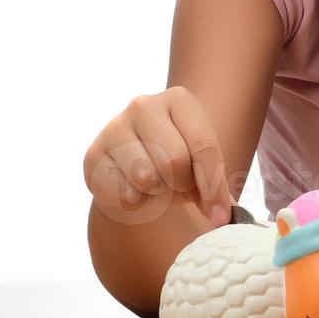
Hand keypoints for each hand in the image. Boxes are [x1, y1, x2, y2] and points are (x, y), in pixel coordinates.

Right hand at [83, 86, 235, 227]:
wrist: (138, 163)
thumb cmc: (180, 162)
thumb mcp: (203, 165)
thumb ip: (216, 187)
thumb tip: (225, 217)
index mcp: (180, 100)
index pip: (204, 147)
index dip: (213, 187)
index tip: (220, 216)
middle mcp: (144, 105)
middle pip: (174, 161)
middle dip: (182, 185)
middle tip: (180, 185)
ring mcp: (114, 127)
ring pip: (146, 177)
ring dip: (157, 192)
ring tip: (158, 183)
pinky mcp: (93, 153)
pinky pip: (122, 192)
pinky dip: (135, 201)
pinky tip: (135, 188)